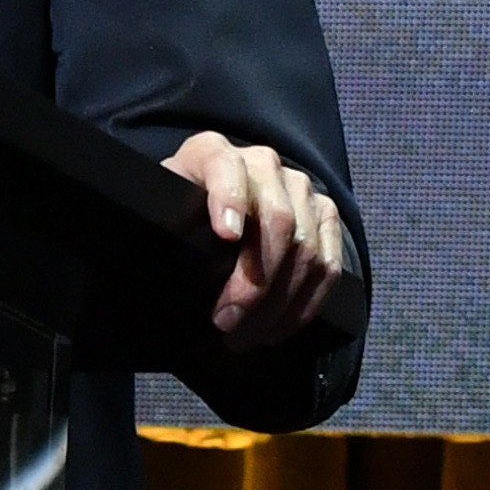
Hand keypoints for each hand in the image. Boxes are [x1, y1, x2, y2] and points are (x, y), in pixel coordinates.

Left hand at [170, 130, 348, 350]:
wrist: (213, 208)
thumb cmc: (179, 218)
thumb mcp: (161, 214)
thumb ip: (161, 228)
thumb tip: (160, 270)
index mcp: (211, 153)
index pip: (226, 167)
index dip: (229, 198)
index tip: (226, 236)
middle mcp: (261, 162)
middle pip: (277, 218)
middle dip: (254, 281)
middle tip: (227, 323)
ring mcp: (298, 187)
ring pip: (306, 247)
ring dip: (279, 303)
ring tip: (247, 337)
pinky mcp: (324, 213)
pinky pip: (328, 263)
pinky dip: (306, 303)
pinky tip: (279, 329)